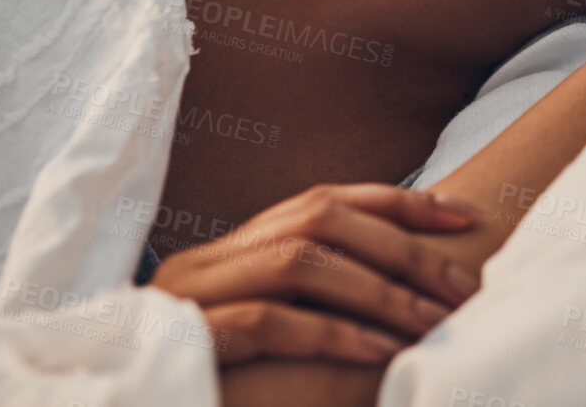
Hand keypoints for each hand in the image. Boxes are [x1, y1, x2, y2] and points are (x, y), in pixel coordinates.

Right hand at [150, 183, 480, 366]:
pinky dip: (331, 334)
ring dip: (379, 290)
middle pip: (321, 219)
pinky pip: (265, 322)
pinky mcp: (182, 341)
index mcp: (234, 250)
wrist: (120, 404)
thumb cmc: (209, 383)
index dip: (401, 202)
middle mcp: (211, 259)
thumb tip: (404, 294)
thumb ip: (314, 304)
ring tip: (433, 323)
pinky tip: (380, 352)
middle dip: (403, 248)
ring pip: (299, 261)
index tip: (465, 216)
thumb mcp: (266, 335)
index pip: (327, 199)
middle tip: (462, 288)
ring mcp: (190, 297)